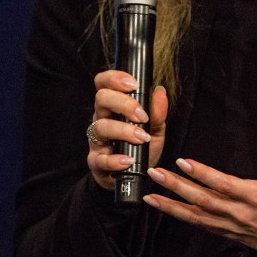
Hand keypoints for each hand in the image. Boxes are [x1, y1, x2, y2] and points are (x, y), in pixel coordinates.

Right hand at [86, 70, 168, 190]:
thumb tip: (160, 92)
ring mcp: (97, 140)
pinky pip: (100, 159)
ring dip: (123, 131)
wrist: (133, 178)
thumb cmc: (141, 147)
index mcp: (113, 106)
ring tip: (142, 138)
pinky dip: (115, 159)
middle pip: (101, 99)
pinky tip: (128, 160)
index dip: (115, 78)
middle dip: (123, 103)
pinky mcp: (96, 162)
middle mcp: (101, 119)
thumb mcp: (155, 130)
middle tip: (142, 116)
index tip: (133, 85)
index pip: (104, 83)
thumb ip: (158, 113)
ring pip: (101, 127)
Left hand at [143, 123, 256, 256]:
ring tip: (150, 195)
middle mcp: (240, 213)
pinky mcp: (227, 233)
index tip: (183, 161)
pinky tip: (166, 210)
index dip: (203, 173)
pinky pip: (200, 226)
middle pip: (203, 200)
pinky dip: (182, 218)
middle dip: (177, 187)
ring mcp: (231, 226)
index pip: (224, 184)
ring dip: (172, 206)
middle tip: (155, 173)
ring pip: (196, 216)